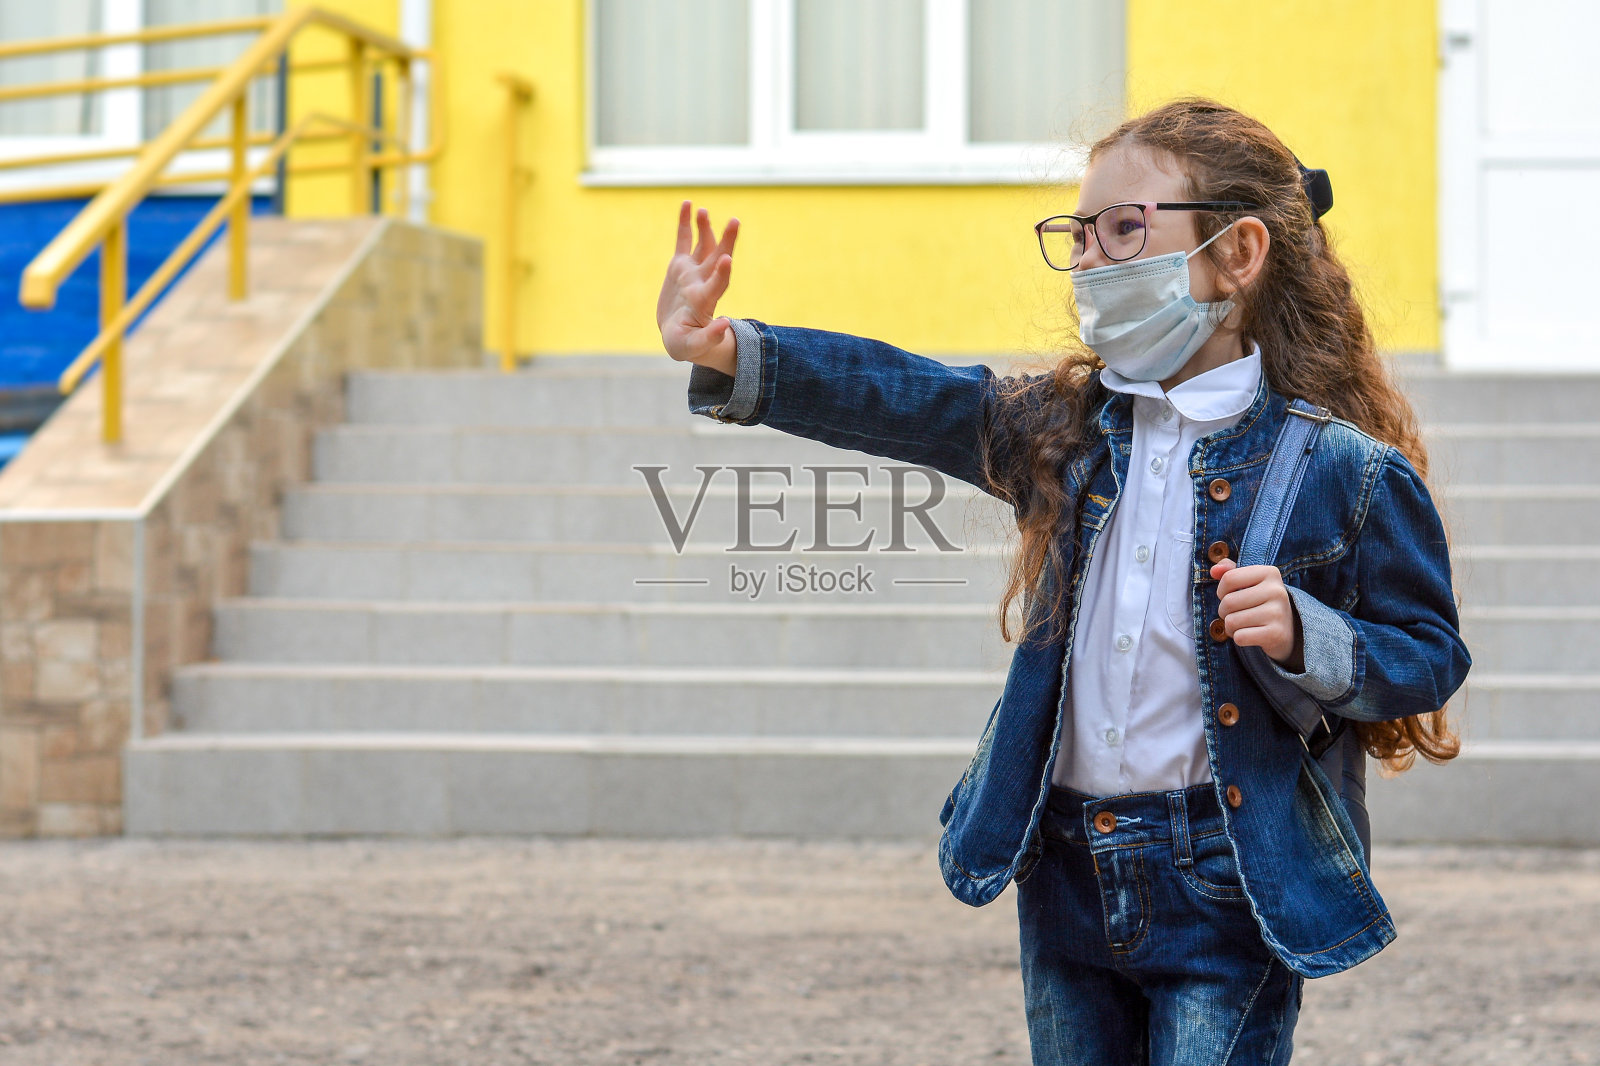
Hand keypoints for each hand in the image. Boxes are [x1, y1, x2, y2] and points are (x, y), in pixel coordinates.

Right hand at [657, 200, 738, 367]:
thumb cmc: (686, 344)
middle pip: (717, 259)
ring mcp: (692, 273)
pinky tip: (687, 204)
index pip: (717, 286)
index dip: (722, 273)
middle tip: (735, 222)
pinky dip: (685, 223)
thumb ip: (708, 337)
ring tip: (703, 210)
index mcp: (704, 302)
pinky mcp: (679, 267)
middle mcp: (702, 283)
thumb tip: (725, 324)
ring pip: (703, 246)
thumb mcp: (693, 347)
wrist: (679, 335)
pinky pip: (683, 241)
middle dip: (725, 241)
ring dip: (705, 228)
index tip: (727, 260)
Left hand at [1209, 557, 1303, 670]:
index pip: (1229, 578)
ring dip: (1231, 627)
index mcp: (1270, 573)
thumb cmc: (1261, 602)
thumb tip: (1214, 570)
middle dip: (1225, 612)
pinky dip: (1239, 638)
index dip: (1222, 591)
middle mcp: (1277, 591)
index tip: (1231, 596)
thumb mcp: (1249, 582)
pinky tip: (1251, 635)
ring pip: (1231, 622)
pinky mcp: (1276, 634)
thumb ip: (1230, 571)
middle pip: (1228, 602)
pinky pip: (1239, 637)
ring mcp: (1278, 613)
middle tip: (1237, 613)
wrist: (1289, 630)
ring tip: (1245, 624)